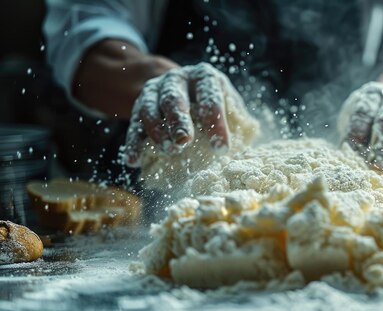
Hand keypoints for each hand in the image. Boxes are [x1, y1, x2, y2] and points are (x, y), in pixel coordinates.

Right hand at [122, 62, 236, 166]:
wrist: (181, 84)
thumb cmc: (213, 101)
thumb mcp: (229, 103)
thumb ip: (239, 121)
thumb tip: (248, 148)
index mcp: (204, 77)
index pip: (211, 97)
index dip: (216, 122)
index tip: (221, 148)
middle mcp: (177, 79)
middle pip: (174, 99)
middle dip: (179, 121)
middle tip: (184, 142)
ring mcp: (154, 91)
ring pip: (149, 109)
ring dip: (157, 132)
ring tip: (168, 151)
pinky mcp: (138, 106)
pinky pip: (133, 124)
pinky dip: (133, 143)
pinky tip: (134, 161)